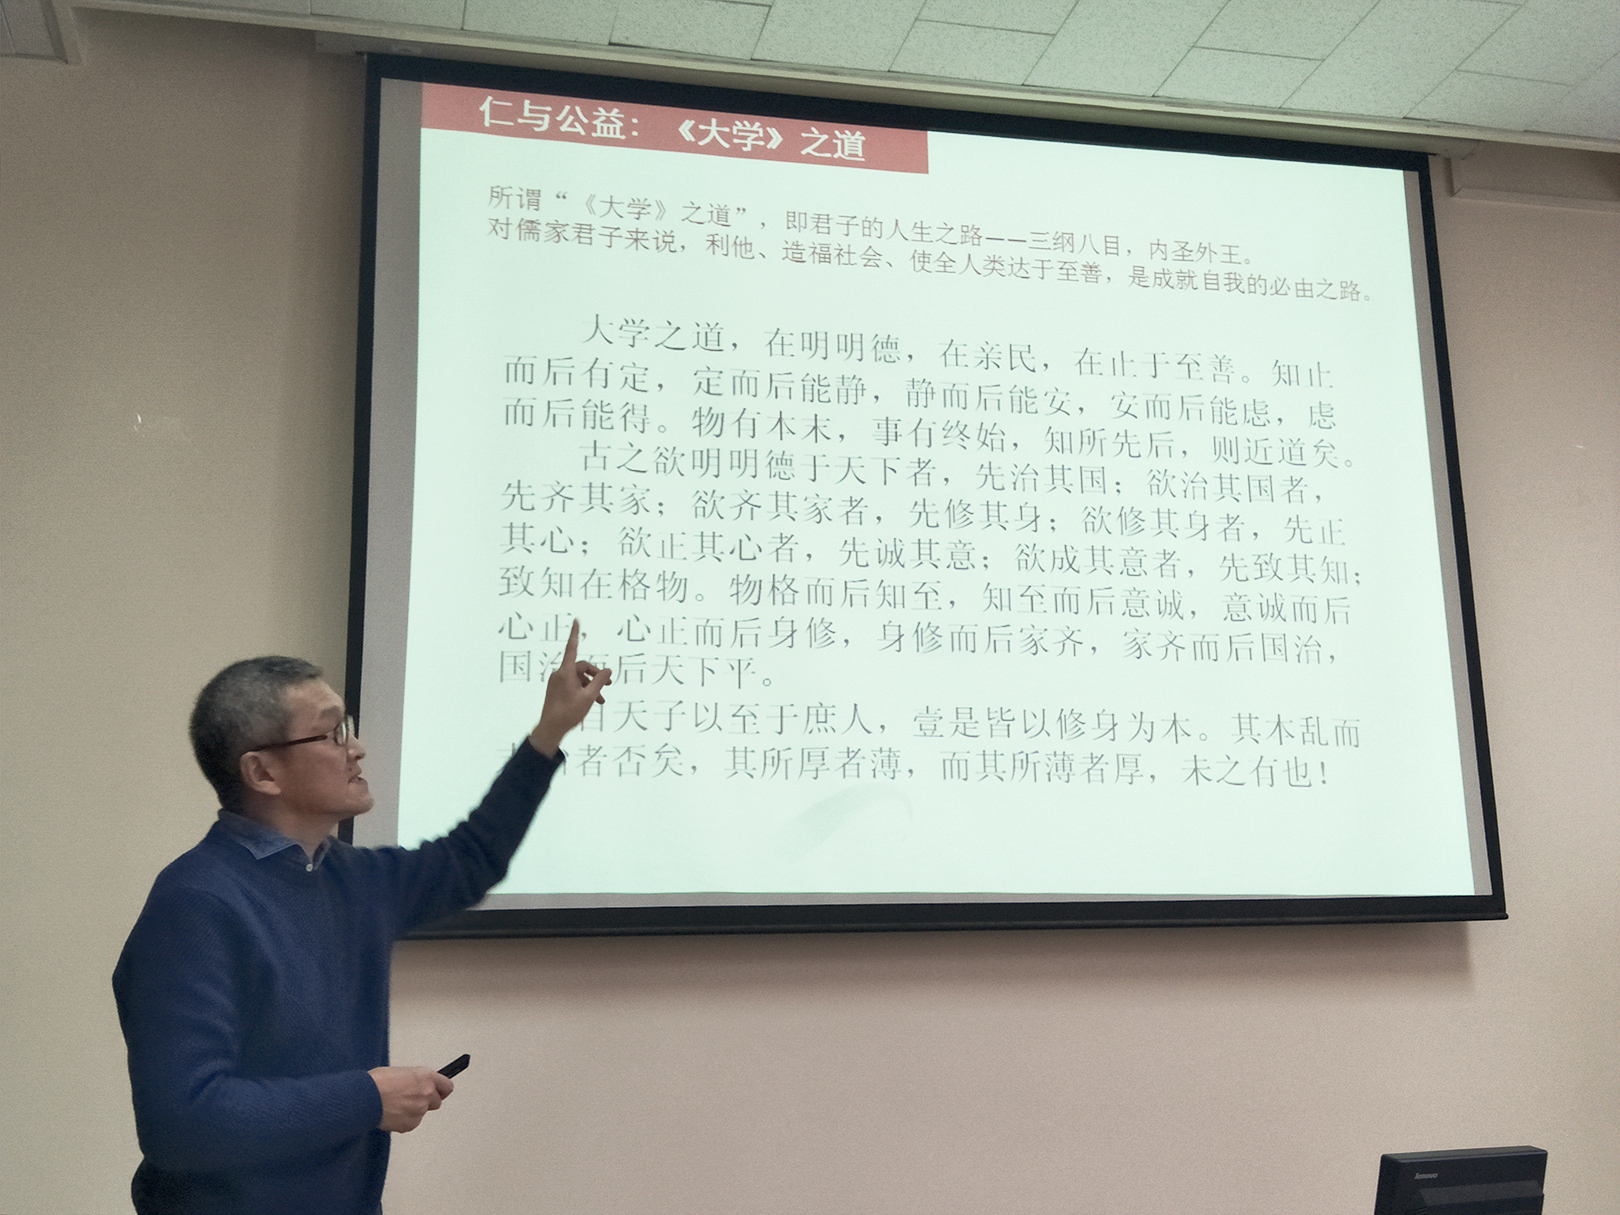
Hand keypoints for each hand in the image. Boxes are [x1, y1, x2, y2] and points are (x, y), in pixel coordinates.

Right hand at [369, 1066, 453, 1132]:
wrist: (366, 1097)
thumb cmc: (378, 1082)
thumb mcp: (402, 1072)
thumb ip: (415, 1080)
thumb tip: (417, 1085)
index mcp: (426, 1077)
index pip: (447, 1086)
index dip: (441, 1090)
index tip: (439, 1092)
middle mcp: (427, 1093)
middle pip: (436, 1102)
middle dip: (426, 1102)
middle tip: (411, 1100)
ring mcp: (420, 1110)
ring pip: (421, 1113)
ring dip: (412, 1111)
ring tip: (395, 1105)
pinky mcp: (410, 1124)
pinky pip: (410, 1123)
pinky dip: (403, 1121)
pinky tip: (391, 1113)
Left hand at [529, 619, 611, 757]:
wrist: (550, 729)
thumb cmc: (569, 713)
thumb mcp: (589, 697)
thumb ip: (600, 681)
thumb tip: (608, 670)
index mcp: (565, 672)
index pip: (572, 648)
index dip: (575, 634)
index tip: (576, 621)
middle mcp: (559, 674)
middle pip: (582, 667)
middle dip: (596, 675)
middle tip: (609, 684)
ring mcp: (557, 682)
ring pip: (578, 678)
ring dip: (591, 686)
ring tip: (601, 700)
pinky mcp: (556, 690)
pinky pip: (572, 685)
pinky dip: (583, 690)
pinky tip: (592, 702)